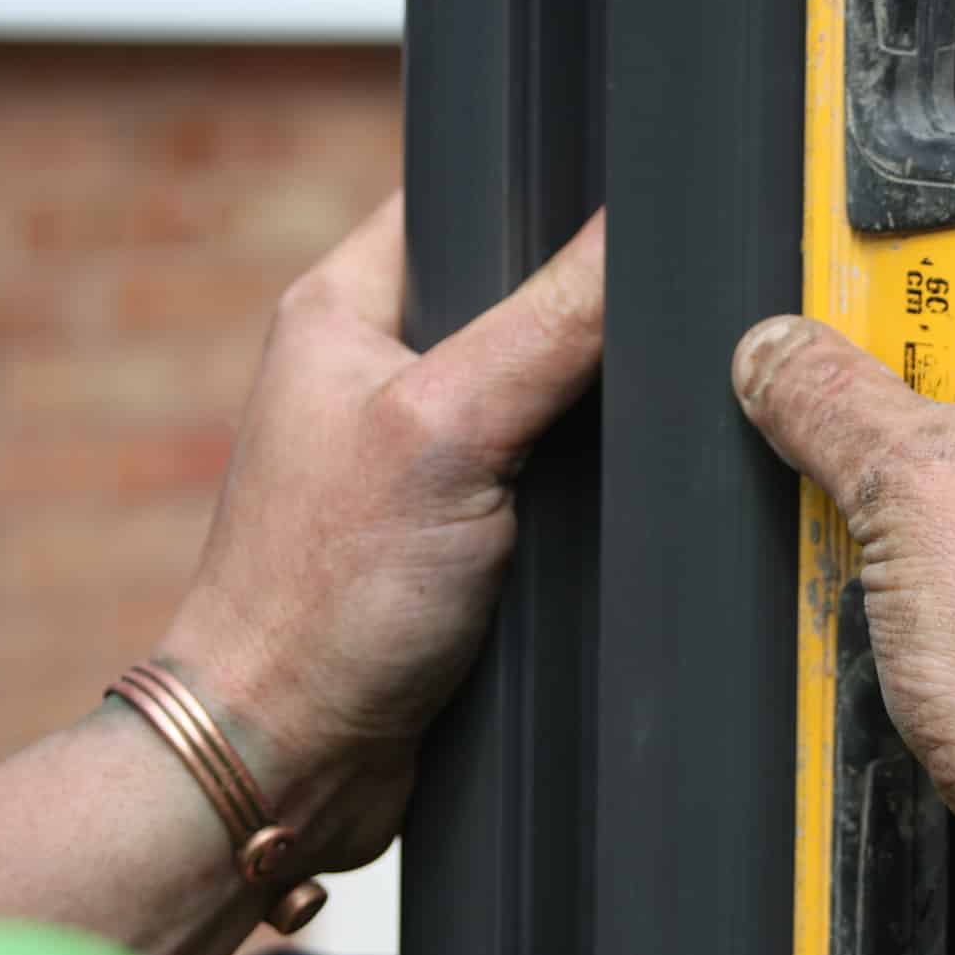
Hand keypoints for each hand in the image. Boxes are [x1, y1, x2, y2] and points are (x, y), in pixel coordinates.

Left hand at [160, 197, 606, 874]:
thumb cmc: (325, 594)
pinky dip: (595, 495)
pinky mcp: (465, 535)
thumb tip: (644, 233)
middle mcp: (383, 371)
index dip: (555, 197)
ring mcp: (426, 457)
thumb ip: (552, 325)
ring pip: (554, 397)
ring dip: (603, 419)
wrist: (292, 758)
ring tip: (657, 415)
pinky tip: (632, 502)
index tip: (642, 206)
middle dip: (598, 319)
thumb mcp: (451, 428)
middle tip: (662, 327)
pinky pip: (557, 483)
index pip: (470, 199)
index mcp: (347, 305)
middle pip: (529, 299)